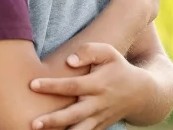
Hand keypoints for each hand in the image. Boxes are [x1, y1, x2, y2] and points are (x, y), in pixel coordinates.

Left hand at [29, 42, 152, 129]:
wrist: (140, 93)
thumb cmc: (118, 68)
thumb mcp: (109, 52)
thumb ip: (89, 51)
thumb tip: (69, 61)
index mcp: (98, 84)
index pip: (72, 86)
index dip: (52, 86)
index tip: (32, 84)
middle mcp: (97, 104)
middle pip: (73, 115)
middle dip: (53, 120)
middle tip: (34, 123)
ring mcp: (99, 118)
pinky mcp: (100, 127)